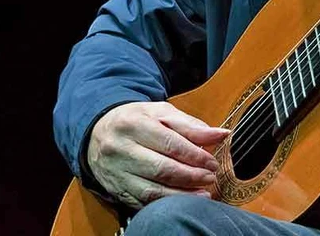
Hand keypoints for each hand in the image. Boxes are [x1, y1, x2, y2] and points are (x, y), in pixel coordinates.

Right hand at [86, 101, 229, 208]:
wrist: (98, 131)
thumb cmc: (135, 120)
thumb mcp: (161, 113)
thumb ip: (191, 125)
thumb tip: (221, 134)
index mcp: (133, 123)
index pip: (170, 143)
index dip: (195, 156)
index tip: (212, 162)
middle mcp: (121, 148)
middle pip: (161, 168)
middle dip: (191, 176)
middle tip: (210, 178)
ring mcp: (116, 171)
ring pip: (152, 190)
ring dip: (181, 195)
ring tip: (202, 194)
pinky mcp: (115, 189)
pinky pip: (142, 202)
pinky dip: (165, 204)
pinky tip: (182, 202)